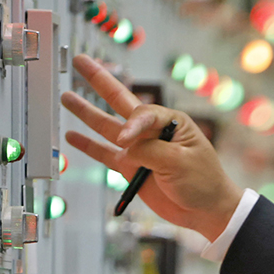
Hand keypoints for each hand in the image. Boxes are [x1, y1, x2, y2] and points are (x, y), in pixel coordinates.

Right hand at [61, 55, 242, 240]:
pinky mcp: (131, 167)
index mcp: (172, 123)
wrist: (206, 212)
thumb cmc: (203, 182)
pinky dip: (88, 146)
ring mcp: (140, 149)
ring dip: (86, 112)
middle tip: (80, 61)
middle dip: (99, 81)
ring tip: (66, 96)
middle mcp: (153, 132)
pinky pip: (105, 154)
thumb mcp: (179, 162)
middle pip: (120, 102)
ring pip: (107, 126)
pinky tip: (72, 136)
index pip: (143, 115)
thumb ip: (149, 151)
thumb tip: (124, 148)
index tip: (125, 141)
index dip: (131, 125)